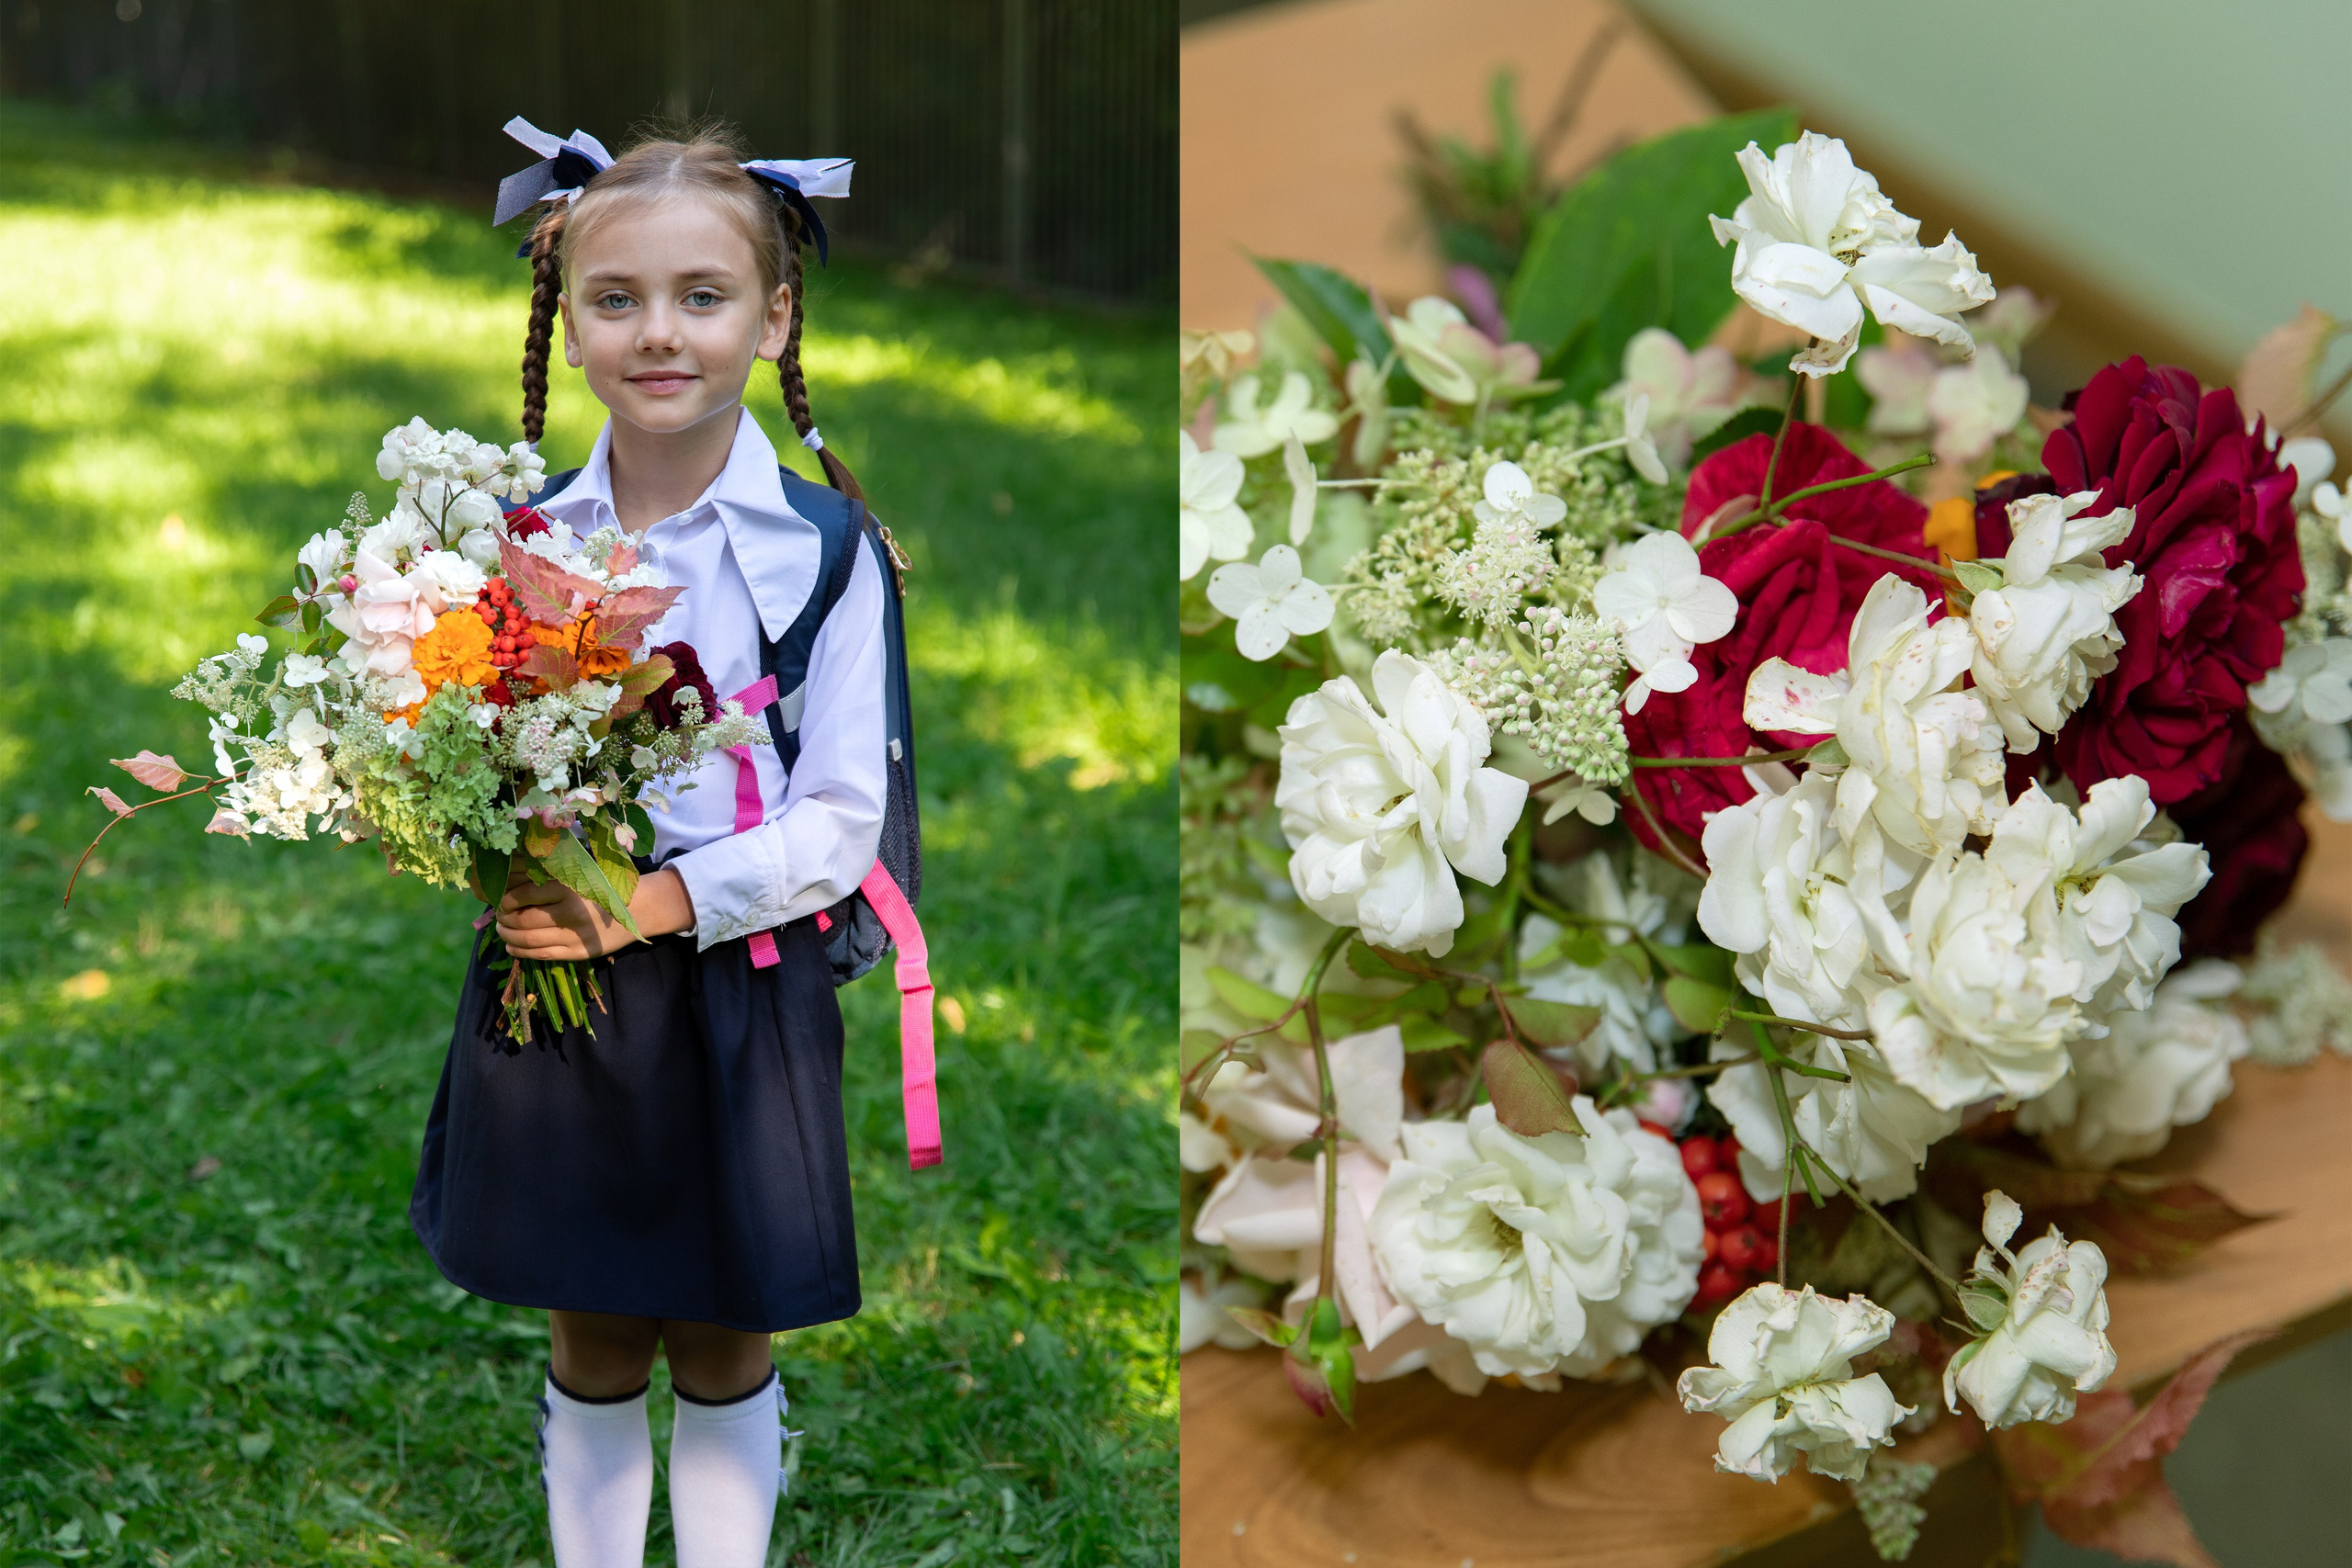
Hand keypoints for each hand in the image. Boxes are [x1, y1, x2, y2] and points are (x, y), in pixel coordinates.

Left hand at [496, 865, 695, 960]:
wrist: (638, 909)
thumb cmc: (602, 888)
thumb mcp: (579, 875)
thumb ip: (550, 879)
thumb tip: (509, 886)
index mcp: (568, 887)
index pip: (523, 896)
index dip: (505, 901)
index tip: (502, 901)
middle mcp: (571, 911)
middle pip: (523, 921)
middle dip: (503, 921)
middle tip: (499, 918)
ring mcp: (575, 935)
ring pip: (528, 940)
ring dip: (508, 937)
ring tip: (503, 932)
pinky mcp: (579, 952)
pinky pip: (542, 955)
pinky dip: (520, 952)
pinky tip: (513, 947)